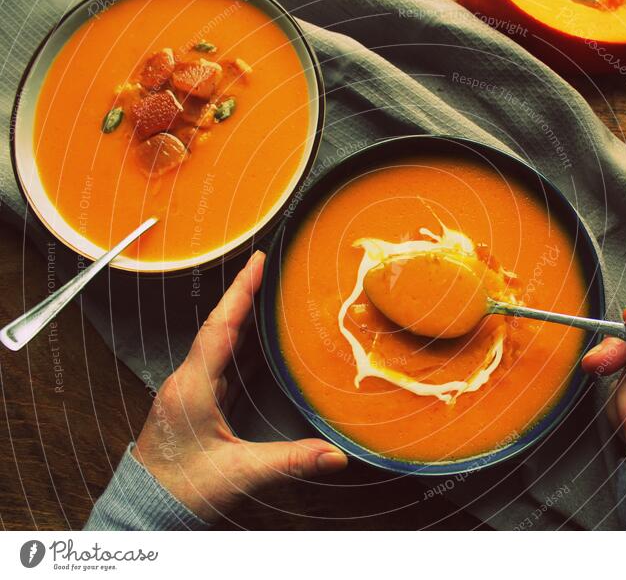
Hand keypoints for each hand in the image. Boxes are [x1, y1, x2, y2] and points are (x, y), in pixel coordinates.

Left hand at [132, 251, 347, 521]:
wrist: (145, 510)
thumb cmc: (180, 490)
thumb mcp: (239, 473)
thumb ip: (289, 461)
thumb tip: (335, 455)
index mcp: (193, 387)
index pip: (220, 327)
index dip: (241, 291)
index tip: (257, 260)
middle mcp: (187, 381)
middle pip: (219, 326)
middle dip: (243, 294)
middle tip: (266, 266)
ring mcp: (188, 391)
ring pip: (218, 342)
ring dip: (241, 316)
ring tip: (266, 293)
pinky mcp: (193, 402)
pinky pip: (219, 361)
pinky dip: (239, 343)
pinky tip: (255, 341)